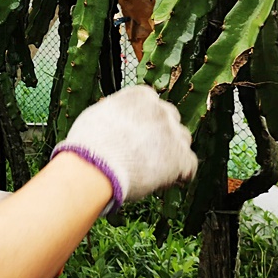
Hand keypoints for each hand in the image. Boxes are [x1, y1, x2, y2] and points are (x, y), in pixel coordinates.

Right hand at [52, 85, 196, 210]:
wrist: (95, 166)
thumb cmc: (87, 144)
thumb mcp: (98, 116)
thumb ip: (116, 114)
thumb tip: (115, 121)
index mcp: (141, 96)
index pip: (152, 105)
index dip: (145, 122)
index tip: (136, 135)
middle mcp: (161, 110)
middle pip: (170, 120)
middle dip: (161, 134)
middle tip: (144, 153)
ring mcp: (173, 133)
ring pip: (182, 141)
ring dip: (172, 152)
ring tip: (153, 170)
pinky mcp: (181, 158)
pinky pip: (190, 166)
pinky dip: (180, 175)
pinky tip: (168, 181)